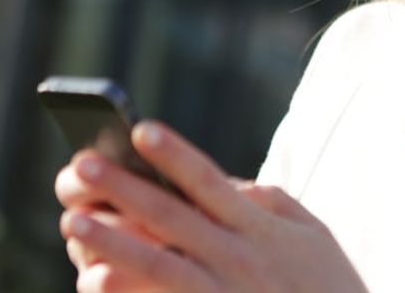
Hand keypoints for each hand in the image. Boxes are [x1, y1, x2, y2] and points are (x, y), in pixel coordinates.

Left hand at [54, 121, 366, 292]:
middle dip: (126, 188)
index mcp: (260, 228)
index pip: (210, 182)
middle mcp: (239, 258)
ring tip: (75, 222)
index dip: (175, 154)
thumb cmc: (328, 288)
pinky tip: (95, 281)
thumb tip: (231, 183)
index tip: (140, 128)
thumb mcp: (312, 236)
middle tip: (80, 164)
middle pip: (173, 217)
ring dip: (114, 241)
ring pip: (160, 265)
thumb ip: (271, 205)